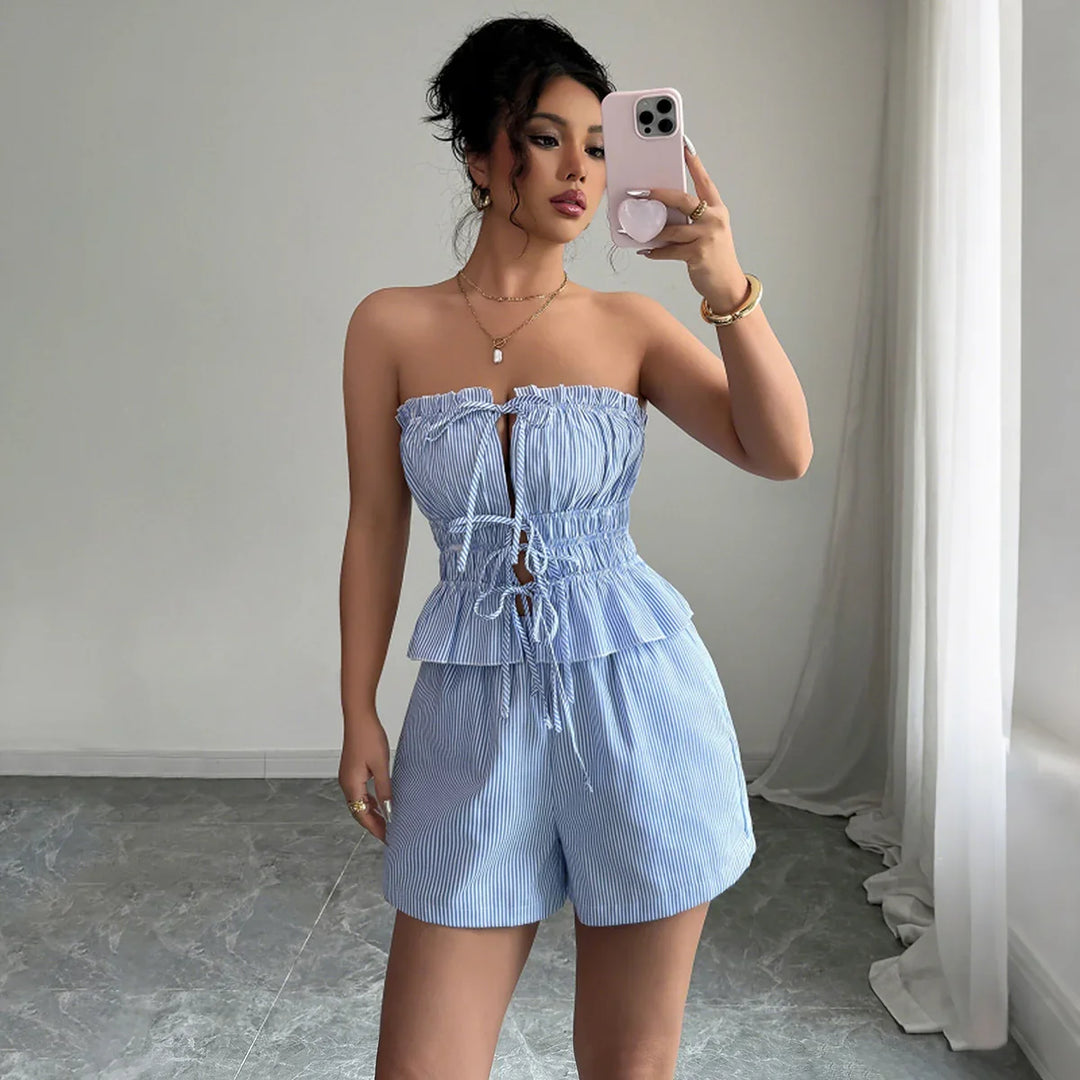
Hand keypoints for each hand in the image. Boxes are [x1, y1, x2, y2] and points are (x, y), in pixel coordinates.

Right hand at [339, 720, 391, 844]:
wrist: (359, 717)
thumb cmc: (369, 737)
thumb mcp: (381, 766)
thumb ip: (384, 789)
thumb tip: (390, 810)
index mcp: (351, 785)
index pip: (362, 815)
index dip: (375, 829)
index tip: (388, 838)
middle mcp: (346, 783)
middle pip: (358, 811)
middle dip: (373, 823)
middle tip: (390, 833)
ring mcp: (348, 776)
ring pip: (359, 802)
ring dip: (372, 812)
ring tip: (387, 821)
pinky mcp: (352, 770)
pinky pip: (360, 792)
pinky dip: (370, 801)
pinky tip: (380, 801)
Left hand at [635, 137, 749, 312]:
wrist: (727, 283)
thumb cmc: (714, 255)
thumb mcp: (709, 231)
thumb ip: (692, 218)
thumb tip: (663, 211)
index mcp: (717, 209)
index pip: (704, 181)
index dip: (693, 163)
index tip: (683, 146)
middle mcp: (714, 219)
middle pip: (683, 200)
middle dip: (660, 195)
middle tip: (643, 193)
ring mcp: (707, 237)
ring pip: (672, 229)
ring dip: (654, 232)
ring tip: (641, 232)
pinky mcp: (698, 254)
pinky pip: (669, 251)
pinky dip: (655, 252)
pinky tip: (646, 251)